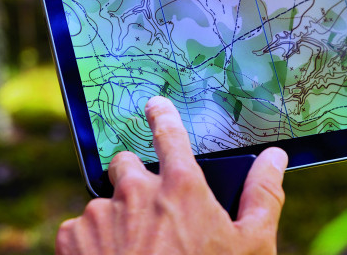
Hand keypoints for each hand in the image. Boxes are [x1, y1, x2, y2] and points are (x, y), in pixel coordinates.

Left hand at [56, 96, 288, 254]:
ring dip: (115, 219)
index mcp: (180, 186)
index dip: (162, 116)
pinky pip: (79, 230)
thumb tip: (276, 157)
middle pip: (125, 164)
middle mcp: (135, 191)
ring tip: (134, 251)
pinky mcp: (70, 239)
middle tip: (150, 211)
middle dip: (133, 179)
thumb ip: (263, 195)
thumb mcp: (250, 245)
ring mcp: (98, 214)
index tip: (155, 106)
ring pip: (104, 203)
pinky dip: (91, 243)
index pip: (169, 133)